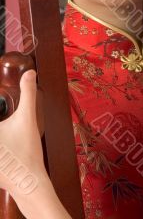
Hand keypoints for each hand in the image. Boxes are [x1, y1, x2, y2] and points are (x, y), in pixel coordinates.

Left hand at [0, 70, 46, 196]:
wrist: (28, 181)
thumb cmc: (26, 150)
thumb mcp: (27, 118)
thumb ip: (28, 93)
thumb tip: (30, 72)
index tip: (1, 111)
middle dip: (0, 115)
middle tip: (9, 130)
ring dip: (1, 134)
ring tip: (7, 134)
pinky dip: (0, 145)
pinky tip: (5, 143)